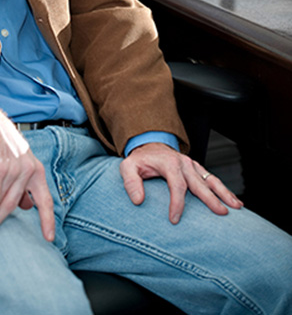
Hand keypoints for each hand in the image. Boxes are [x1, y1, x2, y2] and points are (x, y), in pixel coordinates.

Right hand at [0, 103, 54, 241]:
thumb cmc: (2, 142)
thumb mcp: (19, 161)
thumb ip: (23, 183)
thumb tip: (25, 206)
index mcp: (37, 170)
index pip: (45, 200)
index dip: (47, 220)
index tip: (49, 238)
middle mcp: (29, 171)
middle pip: (15, 205)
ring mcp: (14, 170)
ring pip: (2, 203)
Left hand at [120, 142, 243, 223]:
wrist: (149, 145)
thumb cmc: (140, 160)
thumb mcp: (128, 167)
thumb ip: (130, 182)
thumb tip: (138, 201)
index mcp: (169, 163)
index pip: (176, 185)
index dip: (177, 203)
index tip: (175, 220)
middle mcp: (184, 163)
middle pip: (199, 183)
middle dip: (211, 198)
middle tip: (221, 213)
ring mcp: (193, 165)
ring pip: (211, 180)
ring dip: (224, 193)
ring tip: (236, 207)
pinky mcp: (197, 169)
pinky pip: (213, 179)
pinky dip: (224, 190)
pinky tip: (235, 201)